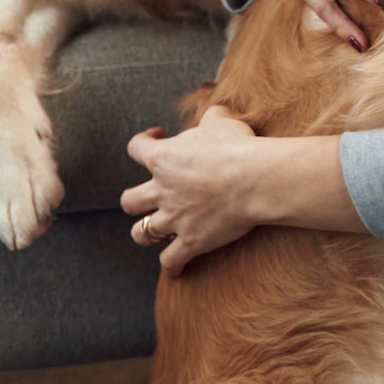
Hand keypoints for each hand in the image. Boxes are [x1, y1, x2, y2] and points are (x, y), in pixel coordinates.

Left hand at [121, 109, 365, 274]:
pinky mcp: (191, 241)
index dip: (143, 140)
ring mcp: (174, 219)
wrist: (255, 179)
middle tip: (152, 195)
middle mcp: (161, 190)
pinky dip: (172, 265)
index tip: (157, 136)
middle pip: (129, 201)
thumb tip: (214, 114)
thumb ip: (211, 117)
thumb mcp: (223, 120)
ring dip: (146, 233)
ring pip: (141, 233)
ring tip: (156, 232)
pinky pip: (171, 260)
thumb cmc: (238, 146)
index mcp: (163, 158)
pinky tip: (176, 268)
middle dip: (136, 200)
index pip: (135, 147)